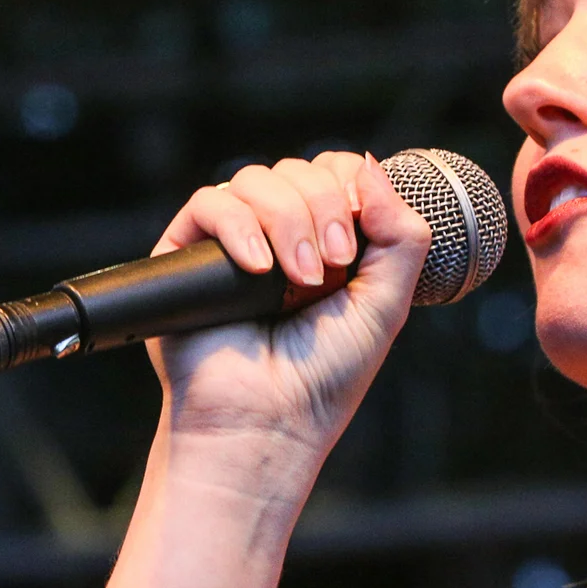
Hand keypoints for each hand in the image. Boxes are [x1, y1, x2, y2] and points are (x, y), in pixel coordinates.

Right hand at [147, 151, 430, 460]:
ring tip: (299, 280)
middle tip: (333, 268)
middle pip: (300, 171)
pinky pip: (211, 204)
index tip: (359, 239)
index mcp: (327, 242)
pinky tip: (259, 268)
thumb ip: (401, 236)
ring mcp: (233, 242)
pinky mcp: (186, 254)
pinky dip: (240, 227)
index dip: (350, 185)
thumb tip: (370, 164)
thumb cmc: (324, 378)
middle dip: (325, 208)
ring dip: (288, 221)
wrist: (268, 422)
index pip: (336, 173)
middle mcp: (280, 236)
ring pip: (257, 179)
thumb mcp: (386, 304)